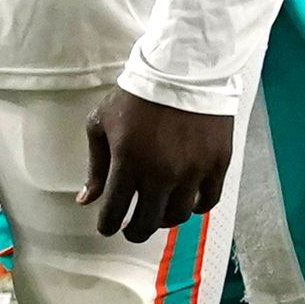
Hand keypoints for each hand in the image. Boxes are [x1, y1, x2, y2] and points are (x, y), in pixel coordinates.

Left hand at [83, 89, 235, 240]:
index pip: (114, 212)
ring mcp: (192, 171)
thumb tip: (87, 200)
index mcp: (128, 164)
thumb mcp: (102, 124)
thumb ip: (95, 166)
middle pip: (147, 222)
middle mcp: (161, 174)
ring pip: (177, 216)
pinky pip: (208, 200)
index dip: (108, 226)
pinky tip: (188, 200)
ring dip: (165, 219)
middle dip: (134, 231)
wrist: (184, 72)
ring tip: (160, 212)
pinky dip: (196, 206)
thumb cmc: (136, 96)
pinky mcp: (217, 164)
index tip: (108, 227)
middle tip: (131, 229)